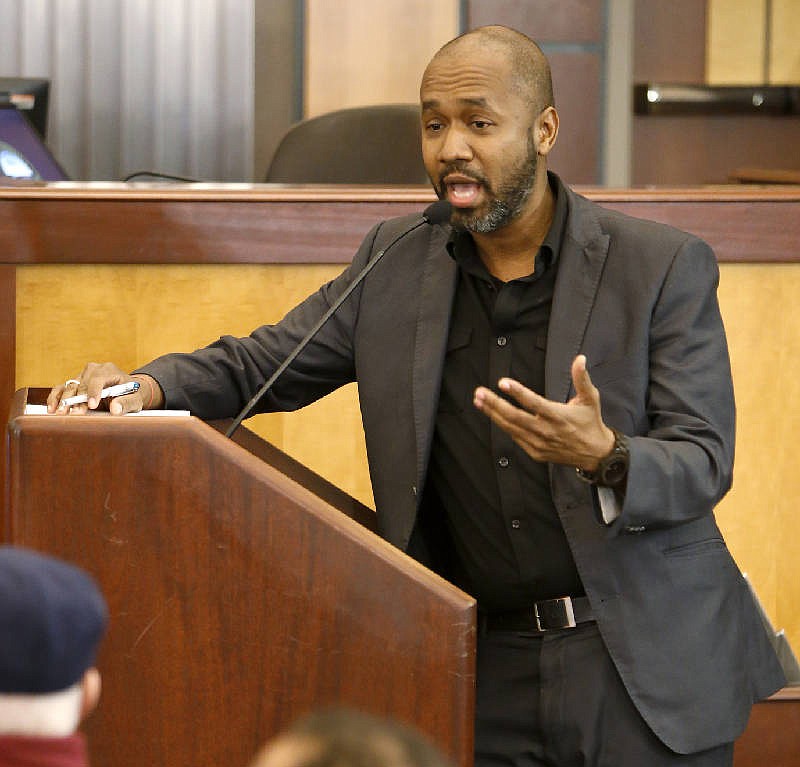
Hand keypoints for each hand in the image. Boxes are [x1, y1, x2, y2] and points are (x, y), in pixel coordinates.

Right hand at [47, 362, 160, 414]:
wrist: (129, 391)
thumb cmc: (132, 394)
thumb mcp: (135, 399)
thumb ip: (127, 403)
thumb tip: (115, 409)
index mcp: (109, 370)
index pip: (98, 379)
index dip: (94, 392)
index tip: (91, 405)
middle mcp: (94, 370)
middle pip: (82, 384)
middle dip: (78, 400)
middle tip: (75, 414)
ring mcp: (83, 375)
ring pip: (70, 386)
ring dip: (64, 400)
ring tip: (60, 413)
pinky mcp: (76, 383)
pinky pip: (62, 388)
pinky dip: (55, 397)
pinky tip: (51, 408)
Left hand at [473, 354, 614, 470]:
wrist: (594, 454)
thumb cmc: (590, 422)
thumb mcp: (590, 398)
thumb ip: (582, 378)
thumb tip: (580, 358)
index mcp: (558, 416)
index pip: (534, 403)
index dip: (518, 392)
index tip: (502, 382)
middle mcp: (546, 431)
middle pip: (515, 417)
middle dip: (495, 404)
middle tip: (479, 392)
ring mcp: (539, 443)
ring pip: (511, 427)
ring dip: (493, 413)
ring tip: (478, 400)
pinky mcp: (535, 452)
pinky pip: (515, 437)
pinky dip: (503, 425)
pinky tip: (492, 414)